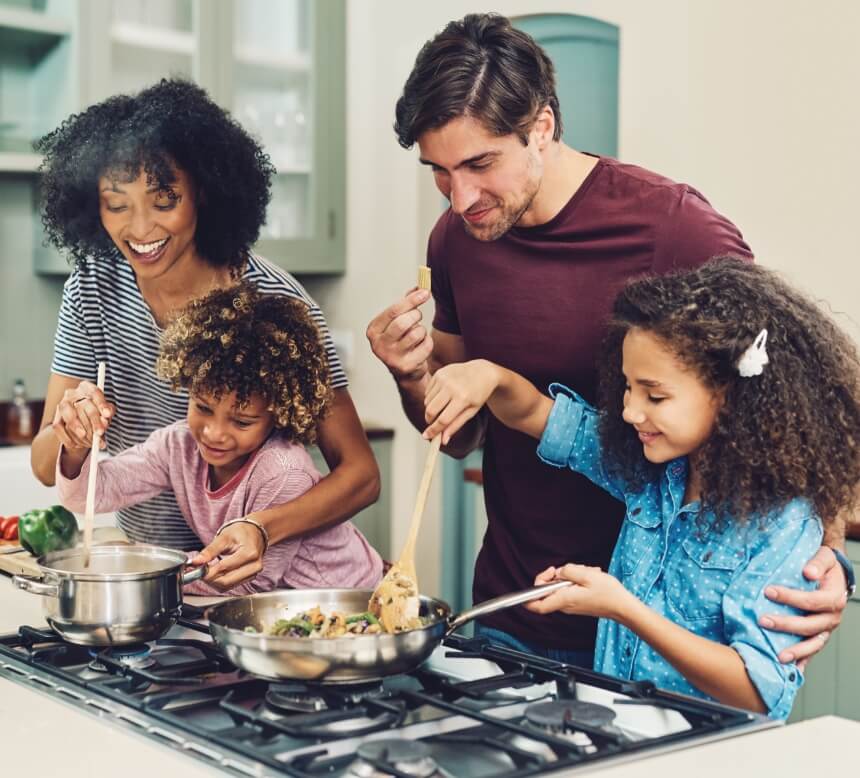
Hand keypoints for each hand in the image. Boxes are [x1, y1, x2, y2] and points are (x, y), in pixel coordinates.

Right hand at [52, 380, 114, 450]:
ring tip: (92, 442)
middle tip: (100, 433)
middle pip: (83, 406)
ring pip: (70, 418)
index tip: (108, 415)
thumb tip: (105, 419)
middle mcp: (72, 394)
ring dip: (82, 432)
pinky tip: (78, 444)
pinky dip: (69, 438)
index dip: (101, 404)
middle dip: (94, 422)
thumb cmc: (97, 412)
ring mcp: (62, 405)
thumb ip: (108, 412)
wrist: (80, 418)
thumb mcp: (106, 410)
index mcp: (87, 387)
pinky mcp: (56, 418)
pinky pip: (59, 428)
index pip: (94, 392)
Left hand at [189, 520, 264, 590]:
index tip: (196, 568)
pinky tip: (214, 573)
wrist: (254, 532)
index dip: (207, 570)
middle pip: (226, 581)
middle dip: (209, 578)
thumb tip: (196, 562)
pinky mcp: (249, 578)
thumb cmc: (241, 532)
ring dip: (213, 581)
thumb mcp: (224, 537)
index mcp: (250, 553)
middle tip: (199, 570)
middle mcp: (254, 566)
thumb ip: (209, 551)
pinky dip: (219, 582)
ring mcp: (253, 573)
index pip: (224, 568)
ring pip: (227, 586)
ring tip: (206, 570)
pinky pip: (230, 586)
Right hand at [366, 289, 432, 384]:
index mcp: (373, 330)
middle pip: (403, 323)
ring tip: (417, 334)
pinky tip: (420, 346)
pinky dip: (427, 342)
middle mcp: (378, 345)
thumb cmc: (400, 341)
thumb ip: (406, 304)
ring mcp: (391, 357)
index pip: (393, 311)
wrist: (405, 371)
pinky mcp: (406, 366)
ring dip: (422, 330)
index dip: (411, 300)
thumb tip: (419, 287)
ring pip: (416, 334)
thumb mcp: (398, 321)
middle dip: (416, 316)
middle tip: (418, 317)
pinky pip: (425, 346)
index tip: (425, 292)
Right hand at [423, 360, 497, 443]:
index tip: (426, 436)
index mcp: (463, 398)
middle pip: (431, 410)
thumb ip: (456, 425)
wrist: (482, 371)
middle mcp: (451, 387)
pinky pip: (428, 391)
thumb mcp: (471, 411)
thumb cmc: (478, 394)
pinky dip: (432, 398)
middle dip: (429, 420)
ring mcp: (444, 378)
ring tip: (444, 405)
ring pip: (427, 401)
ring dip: (431, 408)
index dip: (434, 430)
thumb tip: (443, 440)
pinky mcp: (439, 373)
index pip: (443, 419)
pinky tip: (443, 394)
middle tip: (433, 423)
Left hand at [525, 563, 632, 620]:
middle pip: (547, 591)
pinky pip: (568, 589)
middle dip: (554, 576)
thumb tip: (558, 572)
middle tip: (566, 570)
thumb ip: (568, 571)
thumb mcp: (587, 575)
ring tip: (584, 573)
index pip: (538, 606)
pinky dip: (575, 581)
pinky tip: (587, 578)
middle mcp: (565, 605)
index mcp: (565, 599)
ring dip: (568, 577)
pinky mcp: (577, 603)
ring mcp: (571, 605)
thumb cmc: (608, 593)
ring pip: (559, 588)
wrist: (623, 606)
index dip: (528, 598)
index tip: (533, 584)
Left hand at [760, 545, 847, 667]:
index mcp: (835, 598)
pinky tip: (790, 670)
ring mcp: (826, 629)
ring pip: (813, 644)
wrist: (834, 574)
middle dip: (786, 625)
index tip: (768, 592)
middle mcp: (832, 617)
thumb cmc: (826, 565)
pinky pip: (811, 651)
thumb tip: (808, 572)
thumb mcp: (825, 558)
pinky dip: (802, 661)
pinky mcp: (819, 635)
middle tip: (763, 621)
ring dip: (796, 651)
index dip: (791, 598)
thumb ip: (817, 563)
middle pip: (810, 625)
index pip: (812, 601)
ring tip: (778, 657)